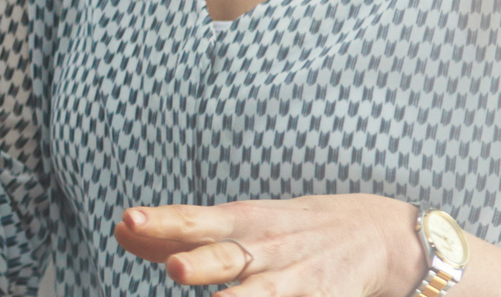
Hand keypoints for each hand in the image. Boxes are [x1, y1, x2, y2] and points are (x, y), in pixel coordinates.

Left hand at [111, 195, 424, 296]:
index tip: (128, 220)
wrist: (379, 236)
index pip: (194, 219)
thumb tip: (121, 232)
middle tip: (175, 268)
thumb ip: (179, 232)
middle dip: (200, 264)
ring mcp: (294, 281)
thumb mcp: (239, 220)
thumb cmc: (289, 229)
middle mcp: (266, 250)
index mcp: (242, 222)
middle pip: (226, 257)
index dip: (162, 221)